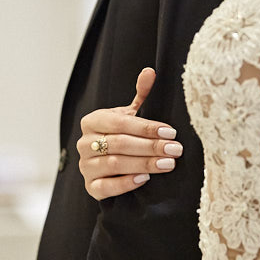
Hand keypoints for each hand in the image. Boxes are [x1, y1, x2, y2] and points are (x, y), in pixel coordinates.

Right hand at [77, 67, 182, 199]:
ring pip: (114, 165)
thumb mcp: (130, 115)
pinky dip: (125, 183)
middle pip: (119, 144)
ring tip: (167, 164)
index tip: (171, 132)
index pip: (120, 123)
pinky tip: (145, 179)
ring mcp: (85, 166)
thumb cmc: (122, 136)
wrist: (108, 166)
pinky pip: (105, 187)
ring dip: (144, 164)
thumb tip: (150, 71)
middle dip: (150, 147)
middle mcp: (84, 143)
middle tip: (175, 150)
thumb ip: (141, 95)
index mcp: (93, 121)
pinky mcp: (90, 187)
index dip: (146, 128)